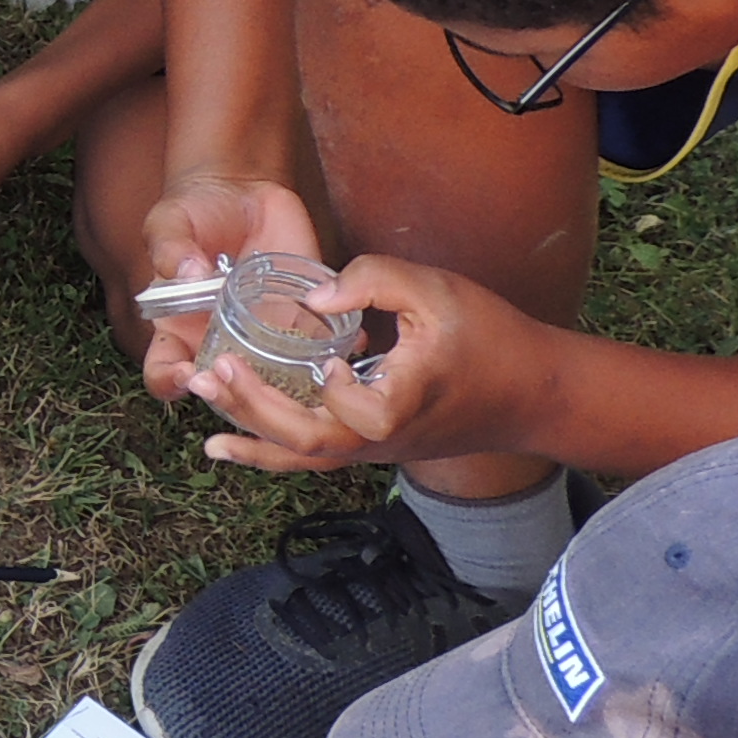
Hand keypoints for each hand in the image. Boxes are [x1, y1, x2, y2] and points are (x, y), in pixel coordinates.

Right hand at [133, 173, 320, 398]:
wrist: (240, 189)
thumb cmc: (193, 211)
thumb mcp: (170, 223)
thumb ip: (171, 248)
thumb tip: (188, 271)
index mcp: (178, 329)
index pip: (164, 372)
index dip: (172, 381)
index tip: (188, 374)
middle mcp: (220, 342)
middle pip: (224, 390)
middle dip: (236, 395)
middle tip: (246, 378)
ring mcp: (263, 334)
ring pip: (278, 379)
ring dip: (292, 385)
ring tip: (301, 371)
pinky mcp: (301, 316)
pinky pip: (320, 344)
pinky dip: (338, 350)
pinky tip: (349, 344)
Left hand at [182, 254, 551, 473]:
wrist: (534, 393)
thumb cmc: (491, 337)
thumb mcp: (437, 291)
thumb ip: (373, 280)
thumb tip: (313, 297)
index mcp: (399, 405)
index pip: (347, 408)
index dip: (329, 385)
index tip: (332, 356)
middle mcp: (380, 440)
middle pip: (304, 442)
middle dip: (249, 410)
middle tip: (206, 374)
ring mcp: (375, 450)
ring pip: (302, 456)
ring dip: (250, 433)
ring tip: (203, 407)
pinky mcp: (374, 446)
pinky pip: (313, 457)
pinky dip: (269, 449)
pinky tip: (232, 440)